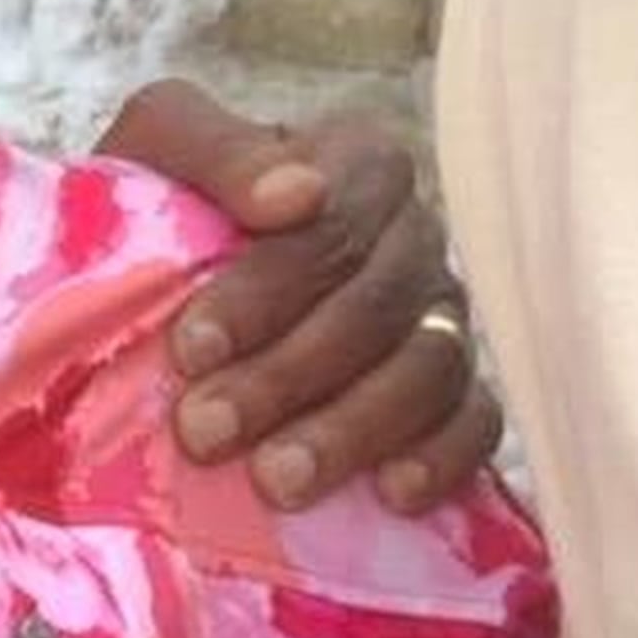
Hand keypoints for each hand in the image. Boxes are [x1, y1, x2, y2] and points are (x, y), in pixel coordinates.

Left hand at [96, 77, 499, 513]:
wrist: (160, 271)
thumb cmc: (164, 196)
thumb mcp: (160, 144)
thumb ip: (218, 152)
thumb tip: (296, 193)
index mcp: (357, 164)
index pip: (335, 225)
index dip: (267, 289)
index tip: (191, 348)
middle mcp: (413, 236)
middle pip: (376, 306)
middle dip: (287, 375)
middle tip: (204, 430)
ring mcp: (443, 316)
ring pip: (428, 368)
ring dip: (351, 428)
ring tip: (275, 480)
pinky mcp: (458, 393)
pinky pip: (477, 423)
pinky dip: (441, 457)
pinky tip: (389, 493)